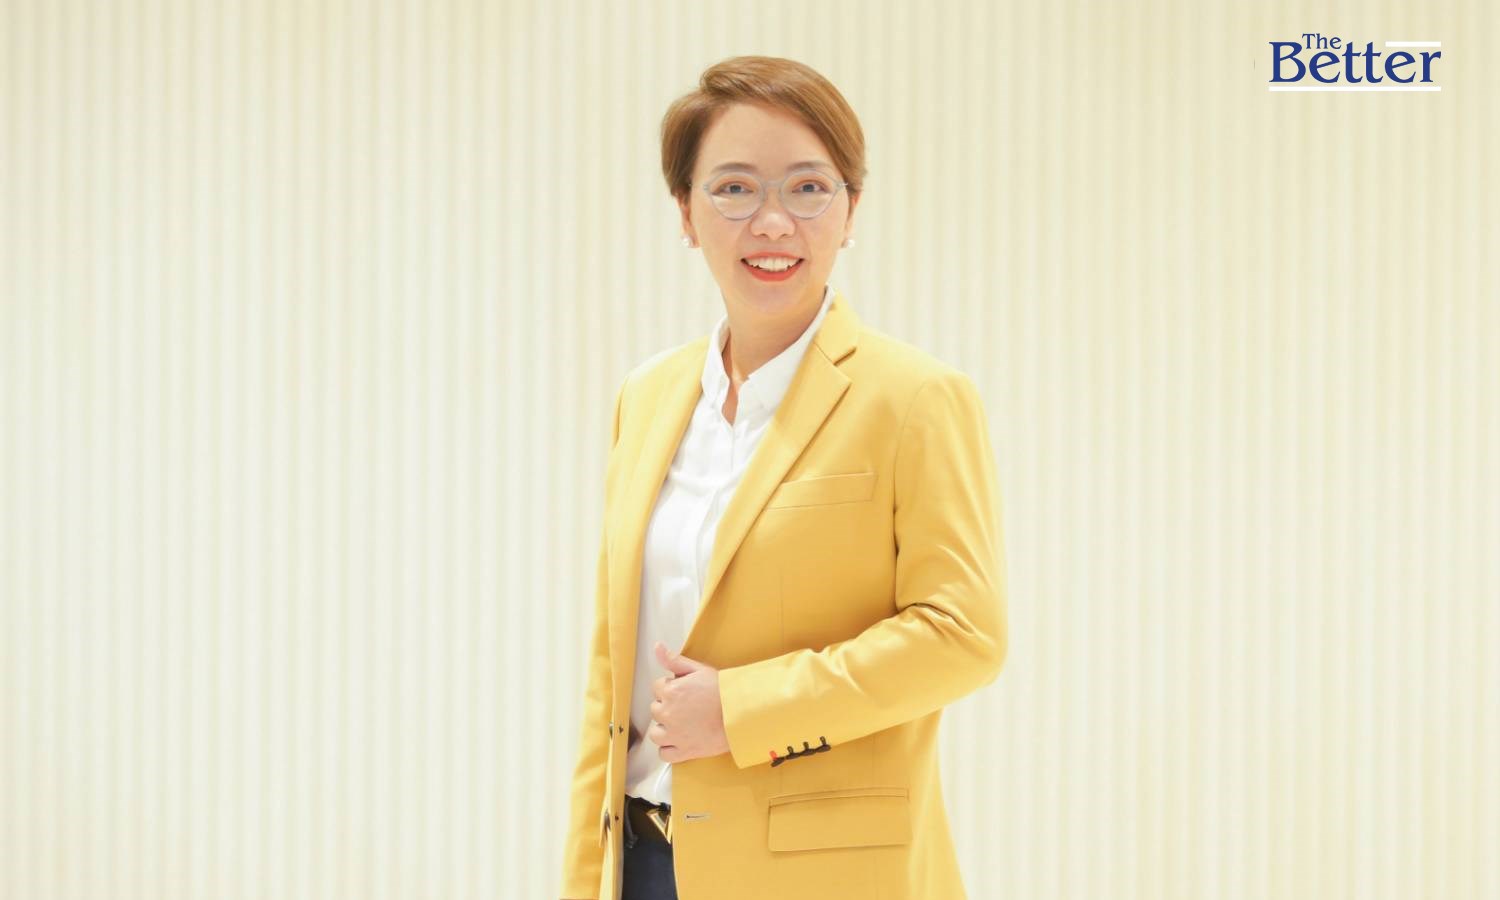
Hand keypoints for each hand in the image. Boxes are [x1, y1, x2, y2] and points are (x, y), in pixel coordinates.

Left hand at [648, 641, 729, 763]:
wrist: (741, 714)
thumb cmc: (723, 691)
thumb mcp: (699, 669)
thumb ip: (674, 660)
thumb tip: (657, 647)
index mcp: (670, 691)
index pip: (657, 687)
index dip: (670, 688)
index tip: (683, 692)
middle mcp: (667, 713)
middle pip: (655, 710)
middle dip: (668, 708)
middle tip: (687, 708)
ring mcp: (674, 734)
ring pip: (656, 733)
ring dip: (665, 730)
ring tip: (682, 725)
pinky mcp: (683, 751)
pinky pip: (664, 754)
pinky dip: (669, 749)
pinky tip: (680, 742)